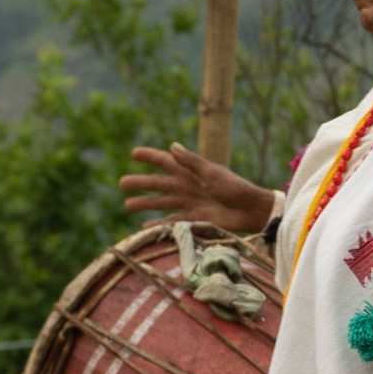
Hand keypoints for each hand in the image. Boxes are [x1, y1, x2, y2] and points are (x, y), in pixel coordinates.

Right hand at [121, 144, 277, 235]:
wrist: (251, 211)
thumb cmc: (236, 188)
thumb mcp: (214, 173)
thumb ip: (192, 162)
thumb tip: (172, 147)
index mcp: (191, 171)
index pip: (166, 161)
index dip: (150, 157)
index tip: (134, 153)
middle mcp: (186, 187)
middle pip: (158, 184)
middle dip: (140, 183)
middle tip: (122, 183)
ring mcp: (188, 203)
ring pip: (160, 202)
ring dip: (144, 204)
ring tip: (127, 206)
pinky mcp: (192, 219)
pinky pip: (170, 222)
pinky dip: (158, 224)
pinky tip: (144, 226)